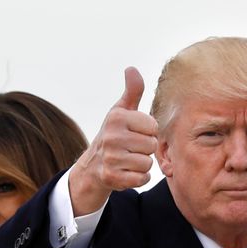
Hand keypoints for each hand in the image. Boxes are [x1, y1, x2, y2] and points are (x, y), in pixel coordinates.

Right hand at [70, 67, 157, 215]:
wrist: (93, 165)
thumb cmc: (114, 134)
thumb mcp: (121, 111)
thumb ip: (132, 91)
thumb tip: (131, 69)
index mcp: (116, 118)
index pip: (153, 126)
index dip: (148, 131)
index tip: (134, 132)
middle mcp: (111, 137)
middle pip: (152, 145)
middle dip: (145, 148)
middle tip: (131, 148)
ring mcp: (111, 158)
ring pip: (147, 163)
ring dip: (142, 164)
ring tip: (128, 159)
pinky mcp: (112, 177)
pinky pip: (142, 179)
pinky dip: (139, 178)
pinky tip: (127, 172)